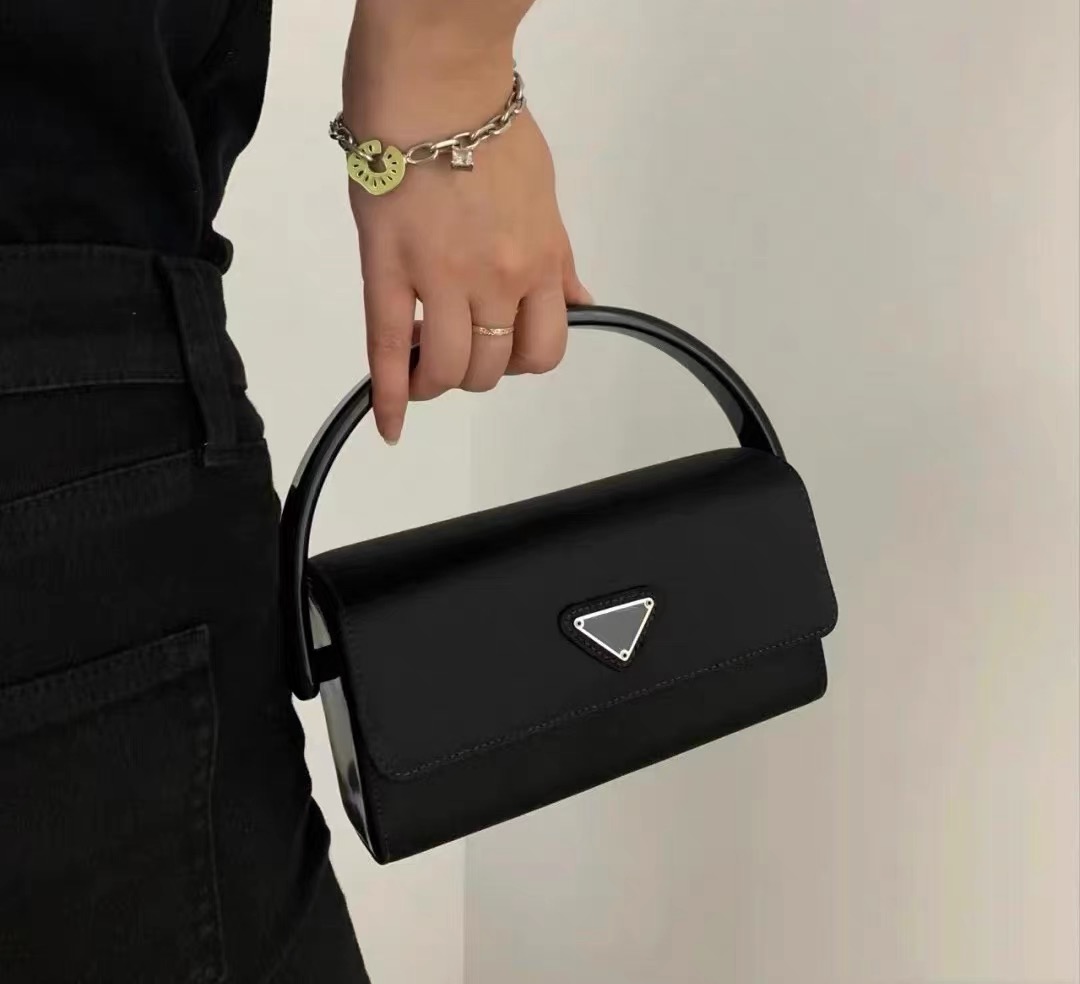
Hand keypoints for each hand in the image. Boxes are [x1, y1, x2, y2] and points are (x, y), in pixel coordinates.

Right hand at [343, 40, 589, 443]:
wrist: (434, 86)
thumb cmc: (486, 128)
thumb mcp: (546, 197)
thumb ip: (559, 258)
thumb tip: (580, 300)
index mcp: (538, 262)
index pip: (544, 349)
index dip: (524, 362)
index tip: (507, 352)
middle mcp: (496, 280)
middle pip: (492, 367)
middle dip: (476, 370)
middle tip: (457, 350)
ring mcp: (441, 279)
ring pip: (447, 369)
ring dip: (436, 380)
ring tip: (422, 367)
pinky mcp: (389, 270)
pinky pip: (387, 347)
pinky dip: (390, 395)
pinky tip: (390, 424)